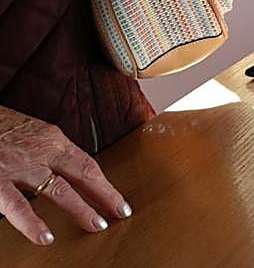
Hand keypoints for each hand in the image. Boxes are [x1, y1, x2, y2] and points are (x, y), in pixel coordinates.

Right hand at [0, 106, 130, 245]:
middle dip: (105, 195)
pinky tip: (46, 238)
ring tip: (96, 226)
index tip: (117, 200)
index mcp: (51, 138)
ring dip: (80, 210)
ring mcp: (20, 166)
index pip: (86, 163)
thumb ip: (44, 150)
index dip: (103, 182)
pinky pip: (17, 206)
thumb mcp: (28, 131)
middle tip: (120, 213)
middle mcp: (41, 151)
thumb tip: (59, 170)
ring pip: (58, 191)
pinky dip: (32, 224)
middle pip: (83, 174)